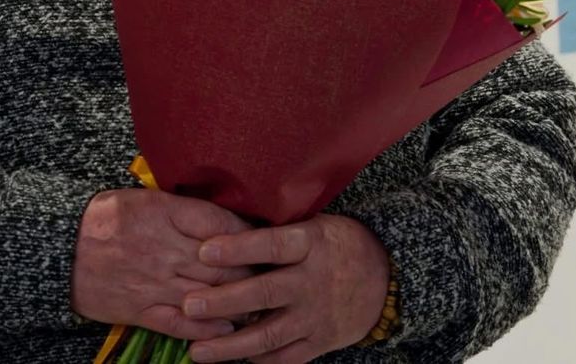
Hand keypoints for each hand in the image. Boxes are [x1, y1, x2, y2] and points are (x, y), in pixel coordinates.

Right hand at [70, 189, 255, 341]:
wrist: (58, 248)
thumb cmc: (105, 218)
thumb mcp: (144, 198)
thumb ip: (184, 208)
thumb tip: (227, 219)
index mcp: (164, 213)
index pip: (220, 222)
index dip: (248, 232)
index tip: (267, 239)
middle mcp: (163, 249)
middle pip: (222, 262)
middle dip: (252, 270)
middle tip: (275, 274)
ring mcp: (153, 282)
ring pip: (207, 294)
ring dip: (238, 301)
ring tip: (261, 304)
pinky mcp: (140, 309)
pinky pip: (180, 323)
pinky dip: (207, 328)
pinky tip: (227, 330)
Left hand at [181, 214, 389, 362]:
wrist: (386, 279)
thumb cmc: (337, 244)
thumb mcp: (315, 225)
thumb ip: (278, 231)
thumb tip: (224, 225)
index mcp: (311, 243)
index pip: (271, 244)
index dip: (238, 248)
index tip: (203, 250)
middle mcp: (313, 281)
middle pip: (265, 292)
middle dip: (224, 301)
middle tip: (189, 305)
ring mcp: (317, 316)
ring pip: (270, 334)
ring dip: (230, 345)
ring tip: (197, 351)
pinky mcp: (321, 342)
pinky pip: (286, 357)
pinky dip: (259, 360)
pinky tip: (231, 360)